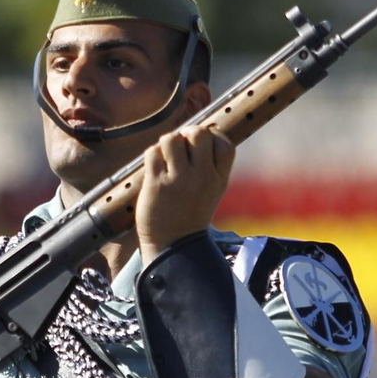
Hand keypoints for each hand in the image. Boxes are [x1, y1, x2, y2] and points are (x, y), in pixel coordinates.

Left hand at [137, 124, 235, 263]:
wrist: (173, 246)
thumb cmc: (189, 214)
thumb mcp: (211, 190)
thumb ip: (208, 164)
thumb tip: (195, 131)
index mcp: (219, 179)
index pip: (224, 142)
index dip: (211, 136)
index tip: (200, 146)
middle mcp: (202, 177)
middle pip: (199, 133)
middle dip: (186, 134)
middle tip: (179, 149)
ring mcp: (179, 180)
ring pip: (172, 138)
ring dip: (166, 144)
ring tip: (165, 159)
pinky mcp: (157, 184)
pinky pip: (153, 152)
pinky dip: (152, 156)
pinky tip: (154, 169)